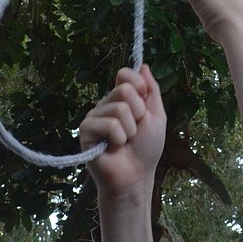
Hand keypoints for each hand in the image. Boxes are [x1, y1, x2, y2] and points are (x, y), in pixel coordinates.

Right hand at [80, 65, 166, 195]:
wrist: (135, 176)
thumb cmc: (146, 149)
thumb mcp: (157, 115)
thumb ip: (151, 89)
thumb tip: (143, 65)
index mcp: (121, 98)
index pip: (125, 74)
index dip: (139, 87)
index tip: (144, 107)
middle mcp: (105, 104)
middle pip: (124, 89)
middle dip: (138, 113)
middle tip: (135, 130)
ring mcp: (94, 116)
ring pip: (119, 108)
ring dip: (130, 130)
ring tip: (124, 142)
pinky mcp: (86, 130)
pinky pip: (109, 124)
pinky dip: (119, 138)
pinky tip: (113, 148)